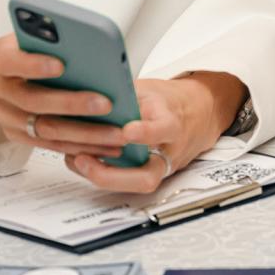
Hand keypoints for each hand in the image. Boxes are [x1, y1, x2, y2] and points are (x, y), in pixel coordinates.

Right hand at [0, 34, 128, 160]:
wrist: (4, 78)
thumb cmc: (30, 52)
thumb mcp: (38, 38)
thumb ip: (56, 41)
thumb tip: (94, 47)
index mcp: (1, 57)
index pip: (8, 60)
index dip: (33, 64)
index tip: (62, 65)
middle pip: (32, 100)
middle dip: (72, 104)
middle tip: (106, 104)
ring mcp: (6, 115)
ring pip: (45, 129)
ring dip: (85, 133)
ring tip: (116, 132)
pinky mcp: (18, 135)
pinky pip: (51, 145)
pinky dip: (82, 147)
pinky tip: (107, 145)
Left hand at [63, 73, 239, 194]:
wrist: (199, 114)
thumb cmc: (169, 101)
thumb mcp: (149, 89)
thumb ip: (125, 97)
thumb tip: (86, 93)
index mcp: (172, 122)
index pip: (163, 130)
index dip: (145, 133)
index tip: (126, 131)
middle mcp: (169, 151)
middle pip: (148, 176)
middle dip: (112, 175)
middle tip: (83, 159)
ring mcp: (161, 168)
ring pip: (135, 185)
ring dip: (102, 177)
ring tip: (76, 161)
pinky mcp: (150, 174)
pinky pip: (127, 182)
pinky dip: (102, 173)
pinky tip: (80, 161)